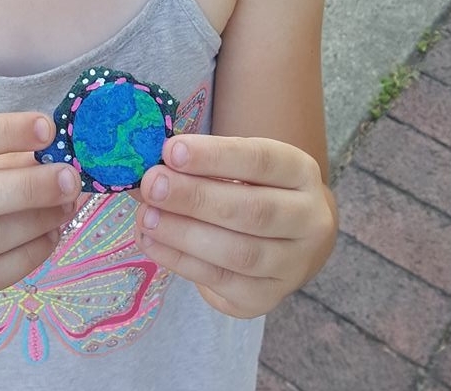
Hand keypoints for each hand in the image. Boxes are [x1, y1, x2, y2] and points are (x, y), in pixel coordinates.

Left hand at [135, 135, 336, 317]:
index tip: (171, 151)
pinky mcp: (267, 299)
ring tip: (146, 217)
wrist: (289, 237)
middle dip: (195, 198)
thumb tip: (141, 169)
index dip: (215, 156)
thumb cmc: (253, 188)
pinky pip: (222, 283)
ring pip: (239, 254)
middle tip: (152, 185)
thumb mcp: (238, 165)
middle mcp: (309, 220)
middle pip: (252, 211)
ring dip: (185, 234)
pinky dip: (182, 262)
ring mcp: (292, 265)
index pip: (261, 161)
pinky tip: (153, 243)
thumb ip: (197, 164)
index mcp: (301, 173)